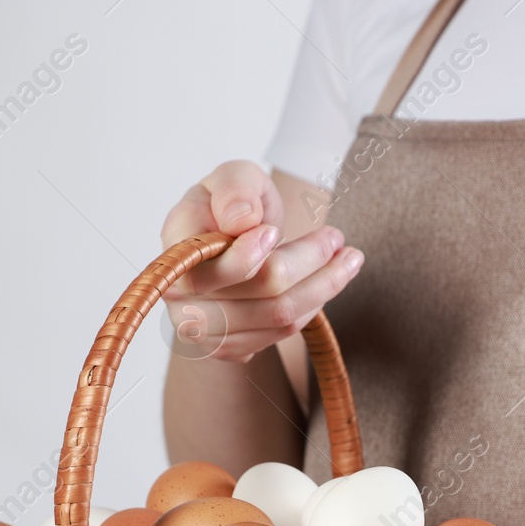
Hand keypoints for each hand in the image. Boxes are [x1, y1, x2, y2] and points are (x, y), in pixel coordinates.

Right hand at [159, 160, 363, 362]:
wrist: (227, 241)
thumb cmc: (230, 205)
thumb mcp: (234, 177)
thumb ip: (235, 189)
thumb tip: (242, 221)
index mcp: (176, 248)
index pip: (212, 269)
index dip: (249, 255)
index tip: (277, 231)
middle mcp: (180, 296)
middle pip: (263, 291)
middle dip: (310, 262)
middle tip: (337, 238)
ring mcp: (202, 328)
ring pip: (279, 316)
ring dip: (324, 286)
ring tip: (348, 259)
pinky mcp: (227, 348)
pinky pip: (282, 333)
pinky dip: (312, 306)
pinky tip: (324, 282)